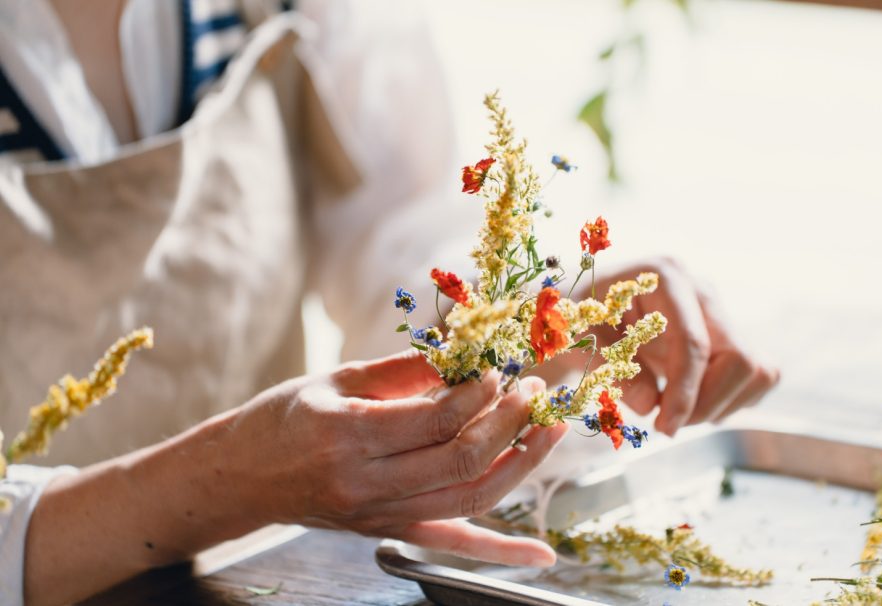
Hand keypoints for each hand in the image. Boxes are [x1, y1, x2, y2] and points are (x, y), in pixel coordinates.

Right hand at [223, 350, 567, 566]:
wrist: (239, 478)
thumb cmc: (284, 418)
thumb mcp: (336, 379)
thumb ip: (403, 368)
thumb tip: (464, 349)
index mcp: (349, 436)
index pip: (436, 418)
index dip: (479, 392)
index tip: (500, 368)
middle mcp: (367, 484)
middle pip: (460, 460)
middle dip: (510, 422)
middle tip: (534, 390)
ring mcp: (380, 516)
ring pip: (469, 500)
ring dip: (520, 465)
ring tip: (549, 431)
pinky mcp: (389, 533)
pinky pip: (454, 544)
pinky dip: (502, 552)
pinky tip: (542, 554)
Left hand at [584, 257, 778, 435]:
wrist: (582, 310)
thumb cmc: (576, 319)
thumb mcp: (579, 339)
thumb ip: (610, 367)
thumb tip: (650, 403)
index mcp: (666, 276)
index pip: (694, 343)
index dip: (685, 393)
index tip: (665, 428)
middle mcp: (702, 290)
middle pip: (740, 357)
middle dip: (706, 402)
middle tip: (664, 423)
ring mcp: (720, 312)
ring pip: (757, 370)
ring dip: (720, 405)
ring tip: (673, 411)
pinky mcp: (729, 335)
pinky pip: (758, 376)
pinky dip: (732, 401)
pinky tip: (692, 403)